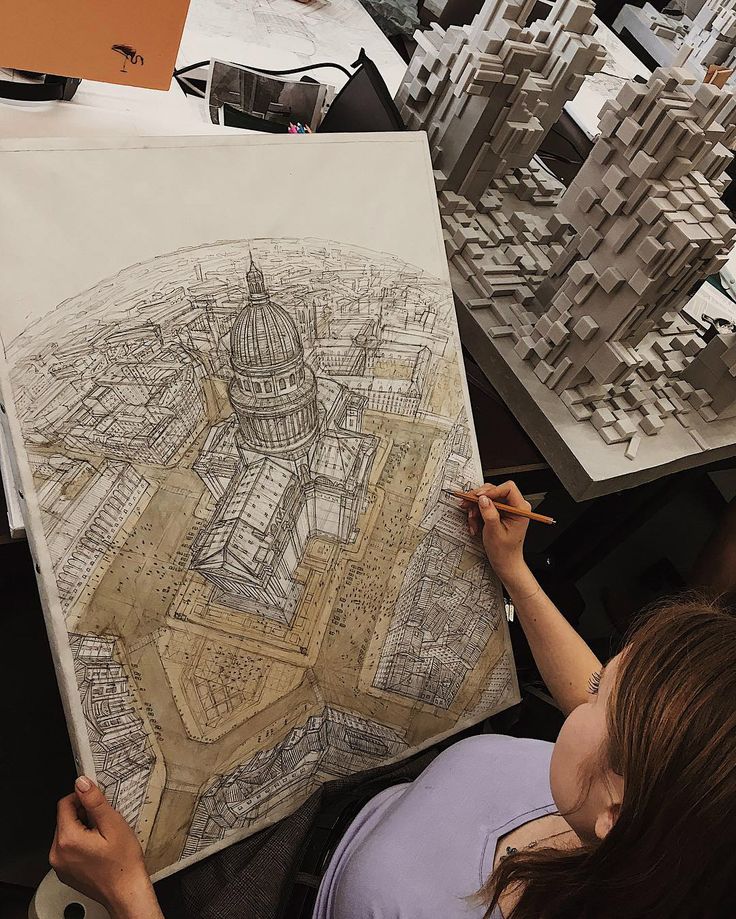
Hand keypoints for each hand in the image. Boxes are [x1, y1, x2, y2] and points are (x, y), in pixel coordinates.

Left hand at [50, 777, 160, 918]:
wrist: (126, 892)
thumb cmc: (123, 864)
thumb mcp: (113, 825)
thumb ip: (94, 802)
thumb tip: (82, 784)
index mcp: (68, 839)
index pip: (65, 804)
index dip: (81, 798)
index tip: (95, 801)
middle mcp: (58, 854)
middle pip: (64, 819)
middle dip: (83, 815)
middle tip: (104, 822)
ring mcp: (59, 865)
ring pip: (66, 833)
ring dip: (82, 828)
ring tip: (102, 837)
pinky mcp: (64, 872)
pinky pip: (67, 849)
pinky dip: (80, 843)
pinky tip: (98, 849)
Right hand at [463, 481, 530, 583]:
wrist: (505, 562)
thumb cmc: (505, 551)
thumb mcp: (495, 532)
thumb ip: (489, 513)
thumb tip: (483, 499)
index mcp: (520, 509)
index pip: (508, 488)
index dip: (492, 490)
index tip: (479, 497)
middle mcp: (514, 506)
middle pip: (495, 491)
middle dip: (479, 499)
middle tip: (467, 503)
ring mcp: (506, 509)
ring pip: (487, 498)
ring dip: (476, 508)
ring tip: (471, 519)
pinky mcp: (498, 512)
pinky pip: (485, 506)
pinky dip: (477, 514)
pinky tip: (475, 524)